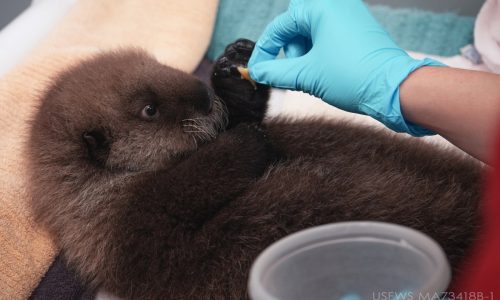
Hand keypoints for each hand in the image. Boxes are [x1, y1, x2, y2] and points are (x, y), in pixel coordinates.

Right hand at [248, 0, 444, 135]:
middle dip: (290, 49)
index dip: (265, 51)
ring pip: (312, 30)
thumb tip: (257, 72)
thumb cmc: (353, 76)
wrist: (394, 88)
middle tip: (295, 70)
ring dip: (304, 52)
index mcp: (321, 7)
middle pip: (296, 23)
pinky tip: (325, 72)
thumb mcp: (307, 76)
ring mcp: (349, 16)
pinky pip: (328, 35)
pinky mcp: (358, 29)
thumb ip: (276, 72)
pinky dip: (319, 52)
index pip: (280, 26)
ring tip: (313, 75)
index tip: (258, 70)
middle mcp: (336, 5)